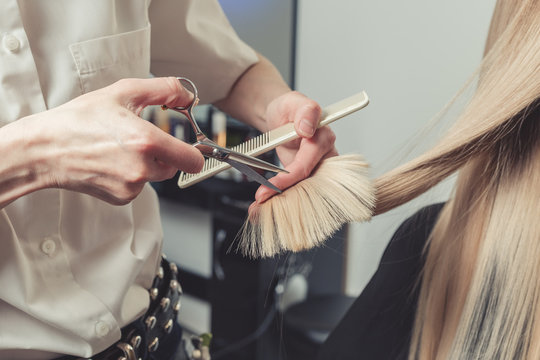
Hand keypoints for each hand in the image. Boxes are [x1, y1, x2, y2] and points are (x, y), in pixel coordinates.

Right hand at [16, 77, 203, 204]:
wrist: (44, 149)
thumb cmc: (78, 121)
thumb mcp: (123, 93)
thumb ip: (164, 90)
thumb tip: (189, 94)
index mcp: (146, 142)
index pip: (194, 160)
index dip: (194, 151)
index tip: (186, 144)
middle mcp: (142, 169)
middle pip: (175, 167)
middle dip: (165, 154)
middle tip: (141, 139)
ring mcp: (131, 187)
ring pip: (155, 176)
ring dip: (146, 164)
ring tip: (119, 149)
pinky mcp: (121, 199)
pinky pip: (139, 186)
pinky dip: (131, 176)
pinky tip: (111, 162)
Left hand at [254, 91, 337, 202]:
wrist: (281, 117)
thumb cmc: (289, 109)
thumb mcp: (294, 102)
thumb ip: (305, 111)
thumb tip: (307, 128)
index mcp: (324, 138)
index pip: (307, 164)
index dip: (289, 177)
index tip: (271, 185)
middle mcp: (325, 156)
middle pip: (309, 183)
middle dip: (285, 193)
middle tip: (260, 197)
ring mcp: (316, 168)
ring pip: (304, 190)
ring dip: (281, 197)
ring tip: (259, 200)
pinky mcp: (307, 175)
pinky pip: (297, 188)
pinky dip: (280, 194)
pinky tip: (264, 198)